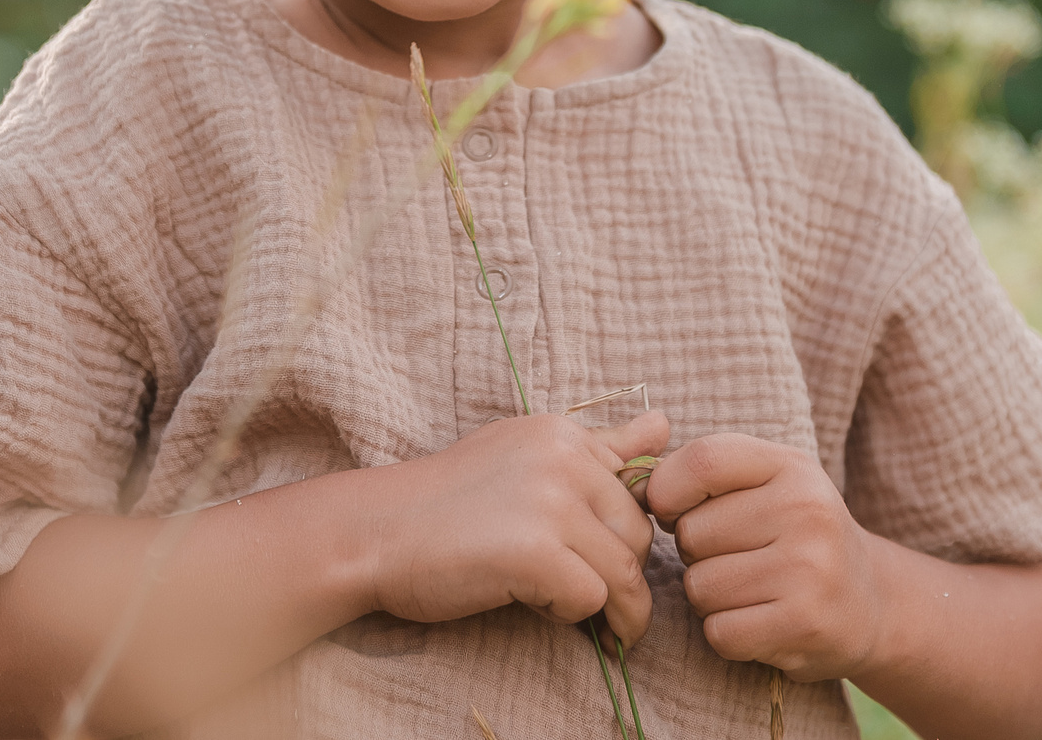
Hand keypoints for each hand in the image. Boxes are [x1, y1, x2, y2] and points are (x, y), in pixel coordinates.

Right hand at [364, 412, 666, 643]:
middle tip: (588, 597)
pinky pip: (593, 598)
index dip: (623, 532)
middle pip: (639, 534)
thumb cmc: (447, 502)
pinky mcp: (536, 552)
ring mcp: (551, 503)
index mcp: (562, 433)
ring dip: (610, 607)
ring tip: (579, 617)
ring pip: (624, 572)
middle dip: (623, 575)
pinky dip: (572, 615)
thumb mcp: (524, 455)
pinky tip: (538, 607)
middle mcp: (564, 458)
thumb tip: (665, 424)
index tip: (600, 555)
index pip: (639, 488)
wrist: (376, 533)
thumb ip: (598, 446)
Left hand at [646, 434, 881, 680]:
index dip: (667, 489)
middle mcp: (806, 511)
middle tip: (737, 558)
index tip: (670, 509)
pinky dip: (727, 633)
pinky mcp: (805, 625)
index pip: (702, 461)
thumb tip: (632, 481)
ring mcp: (809, 569)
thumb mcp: (768, 482)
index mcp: (791, 466)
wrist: (871, 603)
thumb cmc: (797, 535)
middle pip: (692, 533)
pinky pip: (720, 631)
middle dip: (697, 554)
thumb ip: (704, 471)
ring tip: (752, 590)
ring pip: (700, 587)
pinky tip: (760, 622)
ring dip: (711, 597)